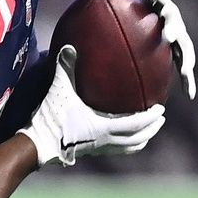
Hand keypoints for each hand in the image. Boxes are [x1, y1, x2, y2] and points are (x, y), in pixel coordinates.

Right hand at [19, 47, 165, 167]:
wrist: (37, 144)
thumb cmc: (50, 118)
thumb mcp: (59, 90)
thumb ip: (65, 67)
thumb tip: (69, 45)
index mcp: (104, 127)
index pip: (136, 124)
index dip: (151, 117)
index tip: (161, 109)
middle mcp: (105, 141)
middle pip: (137, 140)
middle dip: (151, 129)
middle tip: (160, 118)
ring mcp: (98, 148)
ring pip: (127, 148)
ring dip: (140, 139)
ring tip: (146, 130)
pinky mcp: (88, 151)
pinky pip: (114, 148)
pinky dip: (124, 142)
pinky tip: (118, 134)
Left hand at [85, 0, 197, 99]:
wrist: (137, 16)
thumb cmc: (124, 1)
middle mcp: (169, 16)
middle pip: (175, 20)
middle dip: (174, 28)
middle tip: (168, 37)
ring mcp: (175, 34)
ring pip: (185, 46)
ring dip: (187, 58)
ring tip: (186, 72)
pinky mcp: (176, 52)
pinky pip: (183, 65)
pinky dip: (189, 78)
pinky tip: (190, 94)